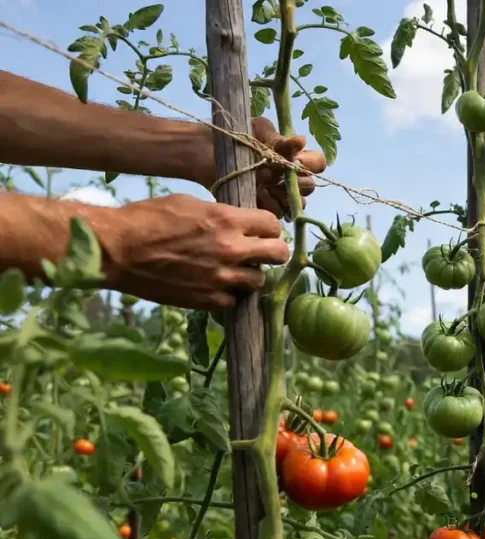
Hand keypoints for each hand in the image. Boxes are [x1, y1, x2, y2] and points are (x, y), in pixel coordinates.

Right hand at [101, 194, 288, 309]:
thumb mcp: (189, 204)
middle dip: (272, 251)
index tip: (261, 231)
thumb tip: (240, 223)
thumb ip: (221, 215)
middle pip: (279, 254)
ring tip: (233, 270)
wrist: (117, 250)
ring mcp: (221, 278)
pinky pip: (234, 301)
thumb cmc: (147, 219)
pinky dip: (228, 295)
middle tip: (259, 252)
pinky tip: (215, 286)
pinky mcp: (207, 300)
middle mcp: (231, 249)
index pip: (273, 224)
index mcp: (227, 220)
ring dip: (249, 275)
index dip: (269, 228)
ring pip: (259, 281)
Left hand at [203, 118, 327, 219]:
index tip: (297, 162)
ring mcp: (276, 192)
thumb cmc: (233, 135)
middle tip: (280, 176)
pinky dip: (270, 205)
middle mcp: (288, 175)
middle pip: (308, 186)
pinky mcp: (262, 205)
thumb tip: (301, 140)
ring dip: (285, 196)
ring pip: (296, 203)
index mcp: (291, 155)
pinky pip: (276, 212)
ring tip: (268, 186)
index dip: (311, 164)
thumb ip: (279, 139)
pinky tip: (258, 194)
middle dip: (297, 183)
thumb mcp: (258, 130)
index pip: (317, 163)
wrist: (203, 150)